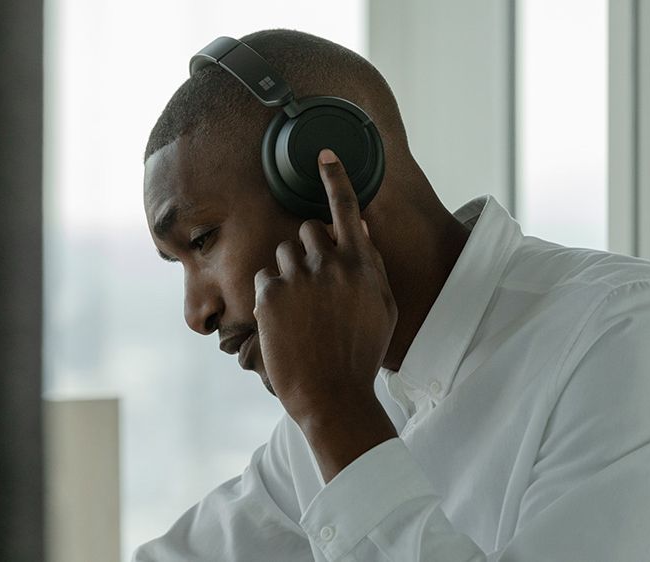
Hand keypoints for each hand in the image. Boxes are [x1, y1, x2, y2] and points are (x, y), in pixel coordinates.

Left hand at [253, 148, 397, 452]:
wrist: (333, 395)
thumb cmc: (361, 354)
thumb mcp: (383, 308)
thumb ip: (371, 267)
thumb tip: (360, 234)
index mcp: (362, 264)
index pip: (346, 208)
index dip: (335, 177)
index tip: (323, 153)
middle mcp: (330, 263)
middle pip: (308, 230)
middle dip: (310, 249)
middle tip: (315, 284)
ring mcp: (298, 277)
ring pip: (284, 253)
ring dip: (290, 273)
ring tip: (302, 311)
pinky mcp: (271, 294)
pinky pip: (266, 277)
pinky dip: (273, 295)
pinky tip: (286, 322)